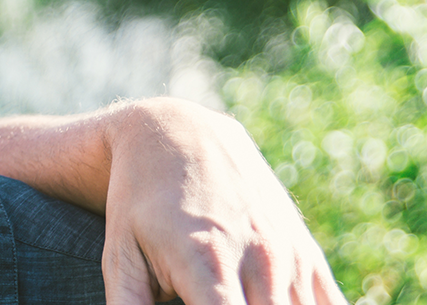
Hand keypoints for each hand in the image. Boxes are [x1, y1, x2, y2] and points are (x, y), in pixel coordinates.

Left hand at [0, 98, 346, 303]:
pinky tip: (272, 299)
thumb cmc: (139, 203)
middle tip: (207, 301)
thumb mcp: (119, 253)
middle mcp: (259, 259)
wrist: (180, 137)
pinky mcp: (307, 253)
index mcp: (208, 263)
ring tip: (230, 293)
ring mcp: (289, 255)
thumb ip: (129, 304)